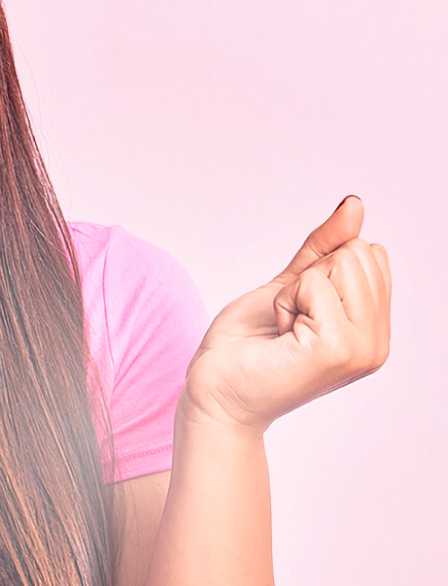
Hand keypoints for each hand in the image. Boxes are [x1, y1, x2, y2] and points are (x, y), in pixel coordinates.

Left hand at [181, 196, 390, 434]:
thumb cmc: (248, 342)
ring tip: (285, 326)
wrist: (217, 390)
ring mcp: (362, 350)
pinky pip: (315, 284)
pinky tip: (280, 333)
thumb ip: (325, 247)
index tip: (299, 306)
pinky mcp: (336, 350)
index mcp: (373, 329)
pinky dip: (285, 300)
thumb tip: (354, 204)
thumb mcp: (291, 282)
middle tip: (288, 317)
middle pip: (358, 253)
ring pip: (340, 263)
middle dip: (310, 275)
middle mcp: (377, 343)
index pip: (370, 253)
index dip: (321, 266)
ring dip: (296, 288)